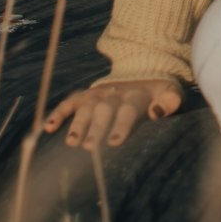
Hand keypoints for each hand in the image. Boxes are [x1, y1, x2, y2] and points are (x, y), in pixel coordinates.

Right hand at [44, 79, 182, 149]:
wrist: (144, 73)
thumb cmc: (159, 94)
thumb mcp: (172, 93)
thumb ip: (170, 101)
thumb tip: (157, 111)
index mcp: (137, 95)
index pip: (128, 110)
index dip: (122, 125)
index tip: (116, 142)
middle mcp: (115, 94)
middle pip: (104, 111)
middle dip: (97, 129)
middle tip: (90, 148)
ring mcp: (98, 95)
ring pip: (86, 109)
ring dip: (78, 125)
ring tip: (71, 143)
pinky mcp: (85, 96)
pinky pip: (69, 103)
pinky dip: (58, 114)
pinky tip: (48, 128)